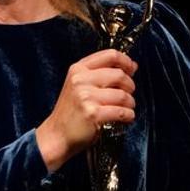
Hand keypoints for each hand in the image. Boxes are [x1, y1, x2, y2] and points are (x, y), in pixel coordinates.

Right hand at [36, 49, 136, 171]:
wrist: (57, 134)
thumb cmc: (71, 111)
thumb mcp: (80, 85)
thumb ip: (103, 73)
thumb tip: (132, 66)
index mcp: (78, 69)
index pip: (110, 55)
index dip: (125, 61)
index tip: (131, 69)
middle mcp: (80, 80)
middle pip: (119, 75)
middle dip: (130, 86)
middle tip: (128, 95)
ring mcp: (86, 97)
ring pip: (122, 95)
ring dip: (130, 103)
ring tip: (126, 108)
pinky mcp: (92, 114)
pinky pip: (121, 111)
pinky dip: (128, 116)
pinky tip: (125, 117)